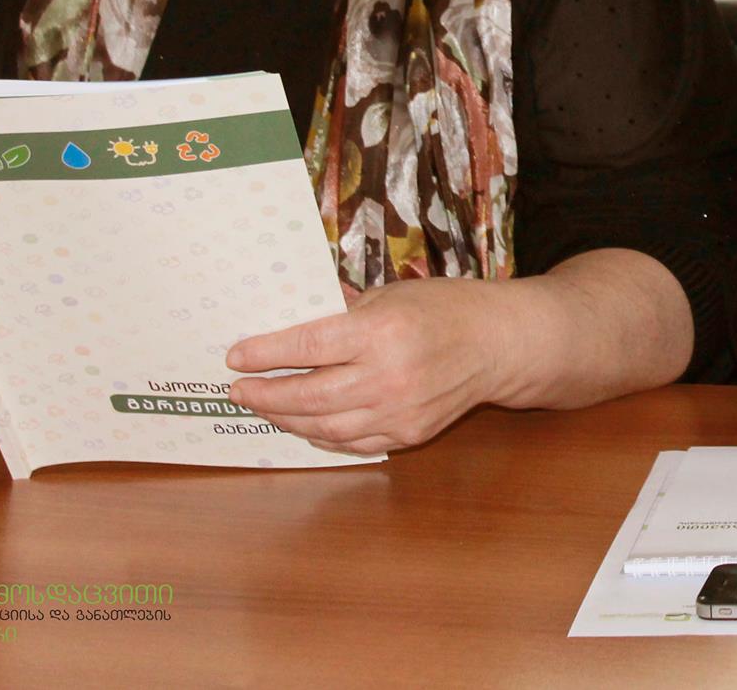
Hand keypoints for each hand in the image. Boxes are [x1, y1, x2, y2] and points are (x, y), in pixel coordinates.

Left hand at [225, 278, 520, 454]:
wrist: (500, 343)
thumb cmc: (446, 308)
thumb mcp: (393, 294)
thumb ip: (344, 312)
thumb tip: (291, 322)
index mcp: (382, 331)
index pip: (308, 345)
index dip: (265, 353)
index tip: (236, 356)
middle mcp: (388, 375)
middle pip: (309, 393)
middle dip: (265, 393)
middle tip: (239, 390)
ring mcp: (399, 411)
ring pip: (325, 426)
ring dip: (287, 418)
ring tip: (265, 406)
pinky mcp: (409, 434)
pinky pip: (353, 443)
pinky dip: (322, 436)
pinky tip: (304, 424)